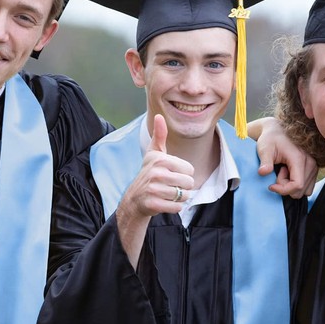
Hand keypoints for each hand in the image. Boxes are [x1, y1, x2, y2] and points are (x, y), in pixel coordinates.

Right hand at [114, 115, 194, 267]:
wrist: (135, 198)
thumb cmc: (149, 173)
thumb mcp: (153, 154)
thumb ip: (159, 136)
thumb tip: (159, 115)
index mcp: (160, 160)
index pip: (190, 169)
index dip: (184, 174)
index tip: (171, 175)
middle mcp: (156, 173)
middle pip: (189, 183)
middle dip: (183, 187)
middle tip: (170, 186)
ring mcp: (154, 189)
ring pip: (184, 196)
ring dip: (179, 198)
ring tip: (168, 194)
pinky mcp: (153, 204)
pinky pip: (177, 207)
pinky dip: (174, 207)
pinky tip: (165, 203)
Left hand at [252, 117, 316, 198]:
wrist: (277, 132)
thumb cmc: (271, 139)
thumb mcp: (264, 149)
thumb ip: (265, 161)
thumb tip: (263, 172)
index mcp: (299, 158)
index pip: (297, 185)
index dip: (283, 190)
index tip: (271, 185)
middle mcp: (310, 162)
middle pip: (300, 189)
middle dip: (285, 186)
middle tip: (278, 172)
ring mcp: (314, 166)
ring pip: (304, 189)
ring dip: (291, 185)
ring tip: (283, 170)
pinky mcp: (313, 168)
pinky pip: (307, 186)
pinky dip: (296, 184)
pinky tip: (289, 172)